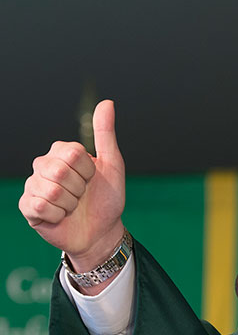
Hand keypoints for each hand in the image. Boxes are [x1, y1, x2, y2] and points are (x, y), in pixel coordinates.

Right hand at [19, 99, 125, 270]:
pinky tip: (60, 216)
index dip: (88, 172)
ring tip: (72, 206)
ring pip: (51, 191)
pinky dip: (57, 216)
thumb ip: (105, 134)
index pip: (73, 153)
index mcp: (62, 152)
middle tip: (82, 196)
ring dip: (69, 204)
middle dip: (78, 189)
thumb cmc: (106, 199)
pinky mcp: (28, 207)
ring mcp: (33, 186)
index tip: (91, 179)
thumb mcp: (112, 166)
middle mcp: (43, 165)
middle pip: (59, 171)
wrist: (102, 232)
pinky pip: (40, 207)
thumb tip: (107, 102)